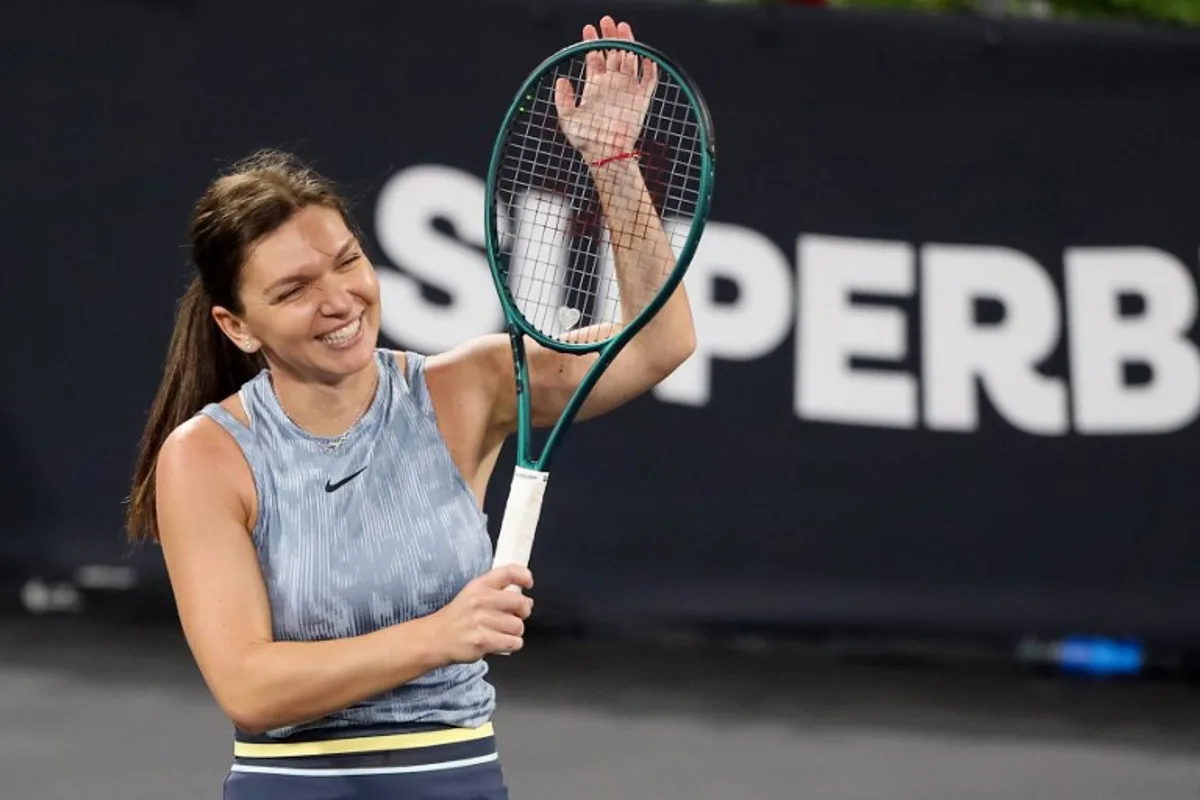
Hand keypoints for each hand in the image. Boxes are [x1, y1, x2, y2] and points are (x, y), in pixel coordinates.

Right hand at [427, 565, 534, 663]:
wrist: (435, 639)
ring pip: (518, 626)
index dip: (524, 575)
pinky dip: (511, 645)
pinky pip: (513, 643)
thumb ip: (498, 592)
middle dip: (523, 612)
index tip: (528, 583)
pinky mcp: (483, 640)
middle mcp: (480, 600)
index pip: (508, 572)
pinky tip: (499, 642)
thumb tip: (526, 600)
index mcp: (479, 585)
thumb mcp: (473, 595)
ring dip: (514, 632)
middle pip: (520, 602)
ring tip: (500, 632)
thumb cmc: (458, 618)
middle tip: (514, 617)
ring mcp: (481, 621)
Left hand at [554, 15, 656, 163]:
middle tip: (606, 20)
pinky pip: (649, 78)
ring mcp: (628, 90)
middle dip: (610, 36)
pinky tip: (644, 52)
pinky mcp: (641, 99)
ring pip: (630, 60)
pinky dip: (649, 66)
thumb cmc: (587, 140)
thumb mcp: (567, 119)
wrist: (607, 155)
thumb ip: (562, 99)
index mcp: (595, 87)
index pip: (595, 58)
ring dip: (628, 43)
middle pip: (613, 54)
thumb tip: (561, 79)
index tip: (588, 29)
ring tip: (622, 27)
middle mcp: (612, 86)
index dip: (592, 43)